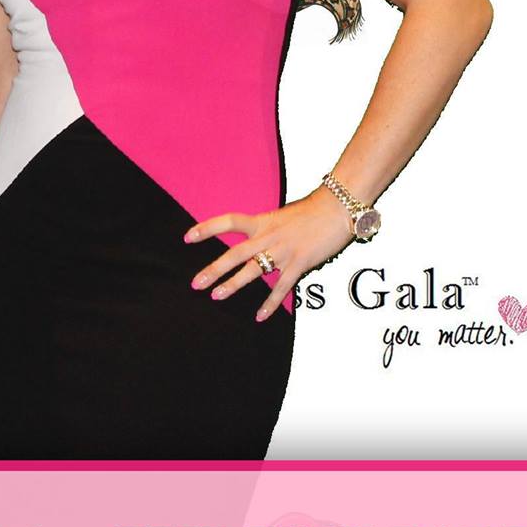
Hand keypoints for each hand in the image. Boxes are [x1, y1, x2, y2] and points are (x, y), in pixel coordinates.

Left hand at [183, 189, 353, 319]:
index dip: (206, 229)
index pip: (228, 222)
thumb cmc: (312, 212)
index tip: (188, 237)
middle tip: (196, 283)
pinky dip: (270, 304)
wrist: (338, 209)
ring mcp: (283, 251)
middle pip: (234, 254)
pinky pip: (280, 288)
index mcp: (261, 222)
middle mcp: (268, 236)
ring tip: (216, 296)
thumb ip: (266, 230)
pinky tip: (260, 316)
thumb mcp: (281, 216)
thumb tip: (255, 243)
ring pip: (252, 271)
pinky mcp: (298, 264)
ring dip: (233, 285)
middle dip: (213, 269)